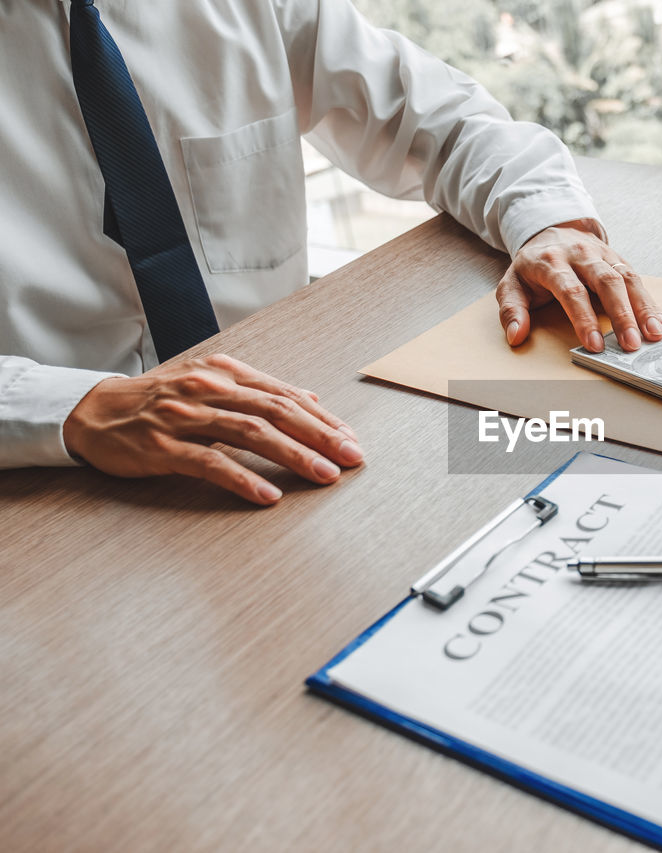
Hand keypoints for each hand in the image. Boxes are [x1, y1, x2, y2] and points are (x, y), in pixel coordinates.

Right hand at [63, 354, 362, 504]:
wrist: (92, 412)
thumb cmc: (159, 400)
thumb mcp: (210, 383)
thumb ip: (259, 391)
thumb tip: (311, 399)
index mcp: (223, 372)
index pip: (284, 394)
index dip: (322, 419)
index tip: (351, 439)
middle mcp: (207, 388)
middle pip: (275, 410)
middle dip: (319, 435)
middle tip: (351, 457)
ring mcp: (184, 417)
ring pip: (250, 433)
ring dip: (293, 455)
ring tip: (324, 475)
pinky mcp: (162, 447)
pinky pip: (210, 463)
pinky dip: (243, 480)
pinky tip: (269, 496)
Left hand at [496, 219, 661, 352]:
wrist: (551, 230)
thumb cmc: (533, 266)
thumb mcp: (511, 284)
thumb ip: (512, 311)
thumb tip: (517, 336)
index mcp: (552, 262)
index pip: (571, 291)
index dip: (584, 319)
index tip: (594, 345)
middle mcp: (581, 255)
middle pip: (606, 282)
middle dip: (621, 315)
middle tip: (631, 344)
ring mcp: (602, 254)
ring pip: (626, 278)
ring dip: (643, 308)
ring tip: (655, 334)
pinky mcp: (618, 258)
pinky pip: (637, 278)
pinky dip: (650, 301)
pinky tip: (661, 322)